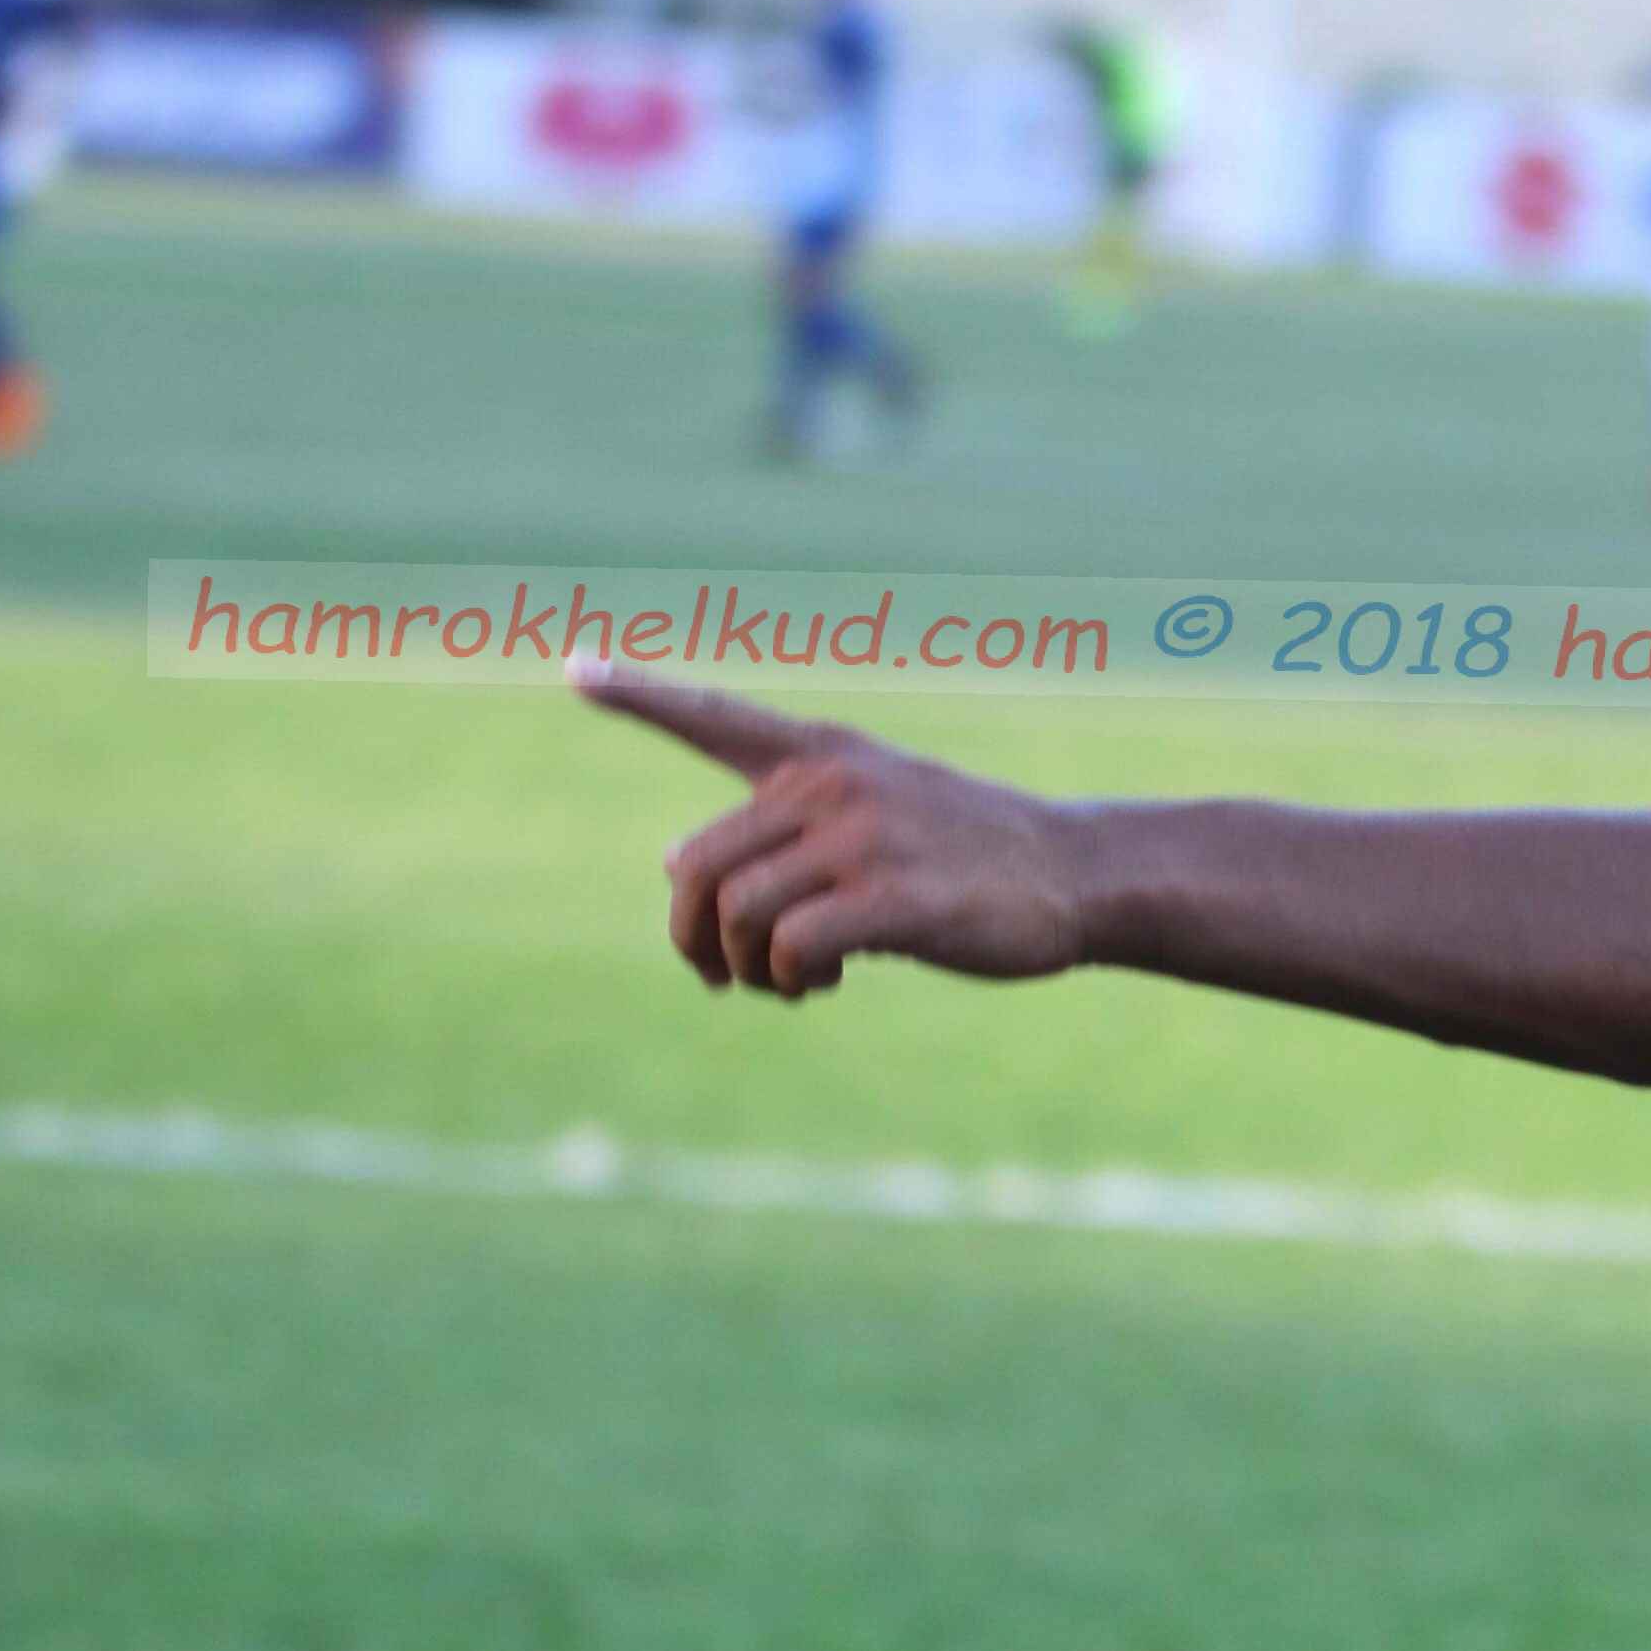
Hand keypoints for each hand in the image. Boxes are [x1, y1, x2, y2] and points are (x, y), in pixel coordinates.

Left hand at [576, 659, 1095, 997]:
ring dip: (746, 970)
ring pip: (739, 913)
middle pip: (697, 866)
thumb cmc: (968, 854)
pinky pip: (794, 946)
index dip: (642, 693)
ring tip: (789, 984)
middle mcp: (834, 785)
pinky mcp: (896, 895)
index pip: (715, 717)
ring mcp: (865, 837)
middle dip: (692, 935)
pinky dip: (792, 981)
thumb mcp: (873, 818)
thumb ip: (779, 828)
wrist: (1076, 874)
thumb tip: (669, 856)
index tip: (574, 666)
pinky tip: (826, 984)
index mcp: (825, 756)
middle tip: (723, 976)